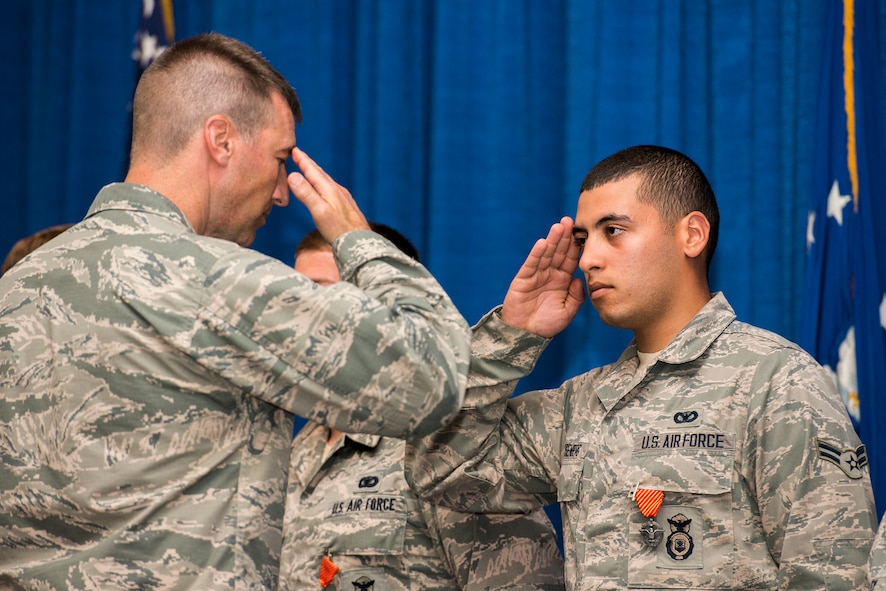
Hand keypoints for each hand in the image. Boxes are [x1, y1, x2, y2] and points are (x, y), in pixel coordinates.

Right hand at [288, 147, 369, 241]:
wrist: (360, 243)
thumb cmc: (339, 230)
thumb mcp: (319, 212)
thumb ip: (306, 193)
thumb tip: (293, 175)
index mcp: (329, 189)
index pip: (313, 171)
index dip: (303, 160)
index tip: (294, 149)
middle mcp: (337, 190)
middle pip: (320, 174)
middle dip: (308, 164)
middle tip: (299, 154)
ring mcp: (343, 198)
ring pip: (326, 181)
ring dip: (316, 174)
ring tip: (309, 170)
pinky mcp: (346, 206)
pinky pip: (331, 189)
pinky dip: (323, 184)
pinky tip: (325, 190)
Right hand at [500, 217, 584, 337]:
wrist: (525, 335)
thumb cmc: (546, 324)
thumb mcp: (567, 312)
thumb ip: (576, 297)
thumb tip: (579, 279)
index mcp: (561, 281)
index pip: (570, 259)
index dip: (575, 246)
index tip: (583, 232)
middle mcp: (549, 275)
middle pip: (558, 252)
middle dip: (564, 237)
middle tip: (570, 220)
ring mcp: (536, 275)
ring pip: (545, 255)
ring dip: (552, 240)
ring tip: (558, 226)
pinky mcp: (523, 279)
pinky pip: (531, 265)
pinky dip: (536, 254)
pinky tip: (542, 243)